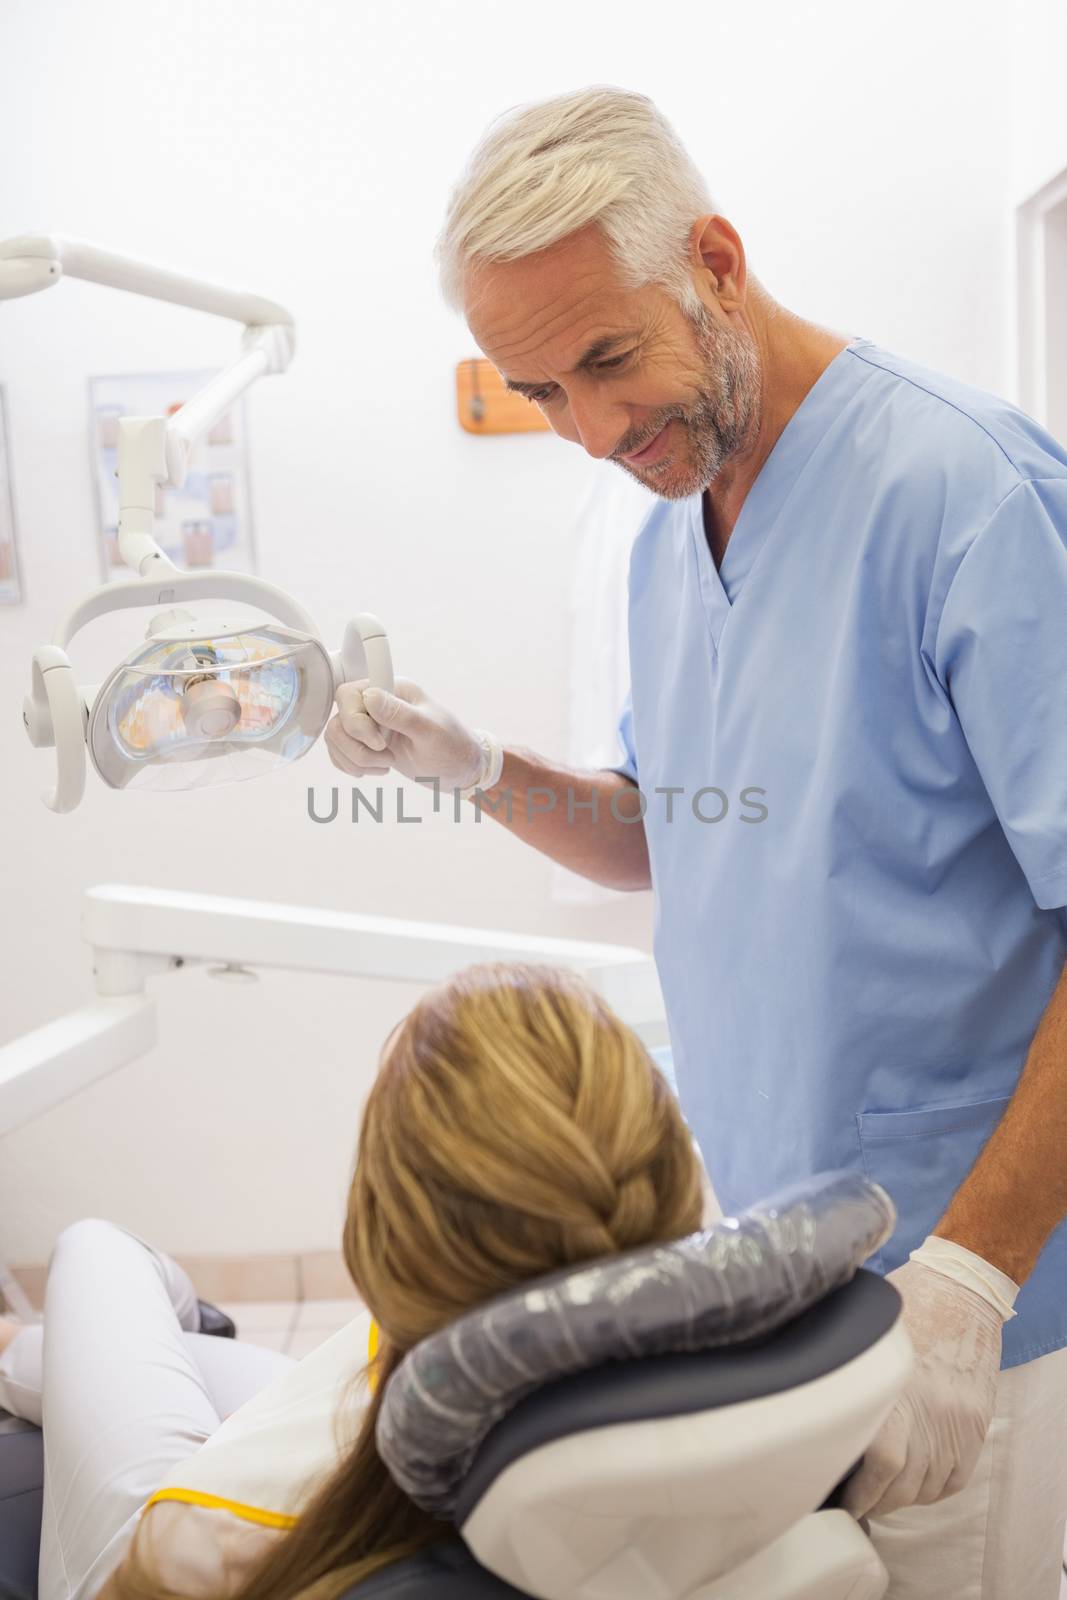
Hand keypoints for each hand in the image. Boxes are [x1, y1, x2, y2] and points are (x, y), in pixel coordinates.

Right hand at [325, 677, 484, 789]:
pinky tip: (376, 770)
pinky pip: (339, 752)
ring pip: (335, 737)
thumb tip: (368, 696)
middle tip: (386, 757)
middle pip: (338, 719)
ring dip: (354, 759)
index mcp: (393, 690)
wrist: (460, 772)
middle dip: (356, 747)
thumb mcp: (430, 732)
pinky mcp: (366, 743)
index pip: (349, 694)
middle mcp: (378, 703)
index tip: (379, 742)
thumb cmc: (453, 749)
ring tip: (385, 765)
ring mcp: (370, 724)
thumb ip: (399, 714)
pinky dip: (351, 766)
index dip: (355, 722)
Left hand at [840, 1258, 1002, 1519]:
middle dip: (875, 1501)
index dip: (856, 1492)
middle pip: (901, 1485)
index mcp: (896, 1388)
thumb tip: (799, 1392)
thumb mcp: (863, 1328)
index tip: (836, 1497)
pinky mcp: (976, 1425)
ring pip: (927, 1488)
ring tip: (879, 1493)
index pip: (878, 1465)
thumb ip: (840, 1367)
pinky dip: (931, 1490)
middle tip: (854, 1499)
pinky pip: (954, 1480)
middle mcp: (932, 1412)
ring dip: (901, 1498)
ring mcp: (957, 1422)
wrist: (962, 1288)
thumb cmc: (903, 1301)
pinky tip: (911, 1483)